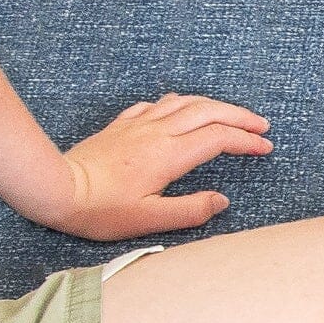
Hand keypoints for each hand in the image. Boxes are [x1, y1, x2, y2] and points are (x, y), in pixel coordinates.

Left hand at [59, 93, 273, 239]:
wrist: (59, 189)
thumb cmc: (102, 210)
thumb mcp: (151, 220)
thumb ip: (192, 210)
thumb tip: (221, 200)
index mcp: (169, 155)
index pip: (217, 139)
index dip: (246, 141)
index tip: (264, 147)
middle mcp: (156, 132)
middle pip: (207, 112)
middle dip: (239, 116)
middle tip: (261, 126)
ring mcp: (137, 125)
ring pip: (184, 102)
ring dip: (213, 105)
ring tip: (230, 115)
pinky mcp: (121, 126)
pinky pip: (156, 104)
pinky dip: (179, 103)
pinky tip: (182, 108)